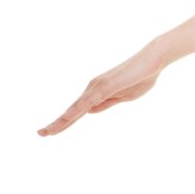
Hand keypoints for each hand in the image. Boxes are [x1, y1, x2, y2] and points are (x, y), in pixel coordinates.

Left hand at [37, 41, 165, 136]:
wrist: (154, 59)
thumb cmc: (142, 76)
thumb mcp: (124, 97)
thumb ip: (107, 103)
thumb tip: (90, 111)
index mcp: (98, 92)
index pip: (78, 110)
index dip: (64, 122)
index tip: (50, 131)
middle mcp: (93, 87)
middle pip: (72, 110)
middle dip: (57, 123)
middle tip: (40, 134)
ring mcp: (98, 86)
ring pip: (76, 107)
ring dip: (62, 120)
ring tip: (47, 131)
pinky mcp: (106, 86)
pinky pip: (87, 102)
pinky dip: (75, 111)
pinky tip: (66, 119)